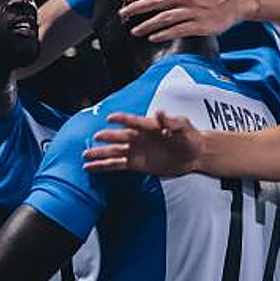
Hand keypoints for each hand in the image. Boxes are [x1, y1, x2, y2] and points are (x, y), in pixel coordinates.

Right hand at [83, 111, 204, 176]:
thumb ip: (171, 122)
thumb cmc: (189, 137)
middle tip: (95, 138)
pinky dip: (105, 167)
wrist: (194, 154)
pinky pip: (118, 165)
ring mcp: (136, 151)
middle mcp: (139, 138)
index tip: (110, 118)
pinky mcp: (137, 164)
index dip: (122, 119)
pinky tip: (92, 168)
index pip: (133, 121)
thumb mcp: (183, 127)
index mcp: (148, 126)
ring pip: (114, 152)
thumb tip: (160, 112)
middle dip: (107, 137)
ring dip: (100, 154)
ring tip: (85, 156)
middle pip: (120, 137)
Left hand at [119, 0, 254, 40]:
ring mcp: (192, 11)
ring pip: (164, 17)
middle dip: (136, 8)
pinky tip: (153, 37)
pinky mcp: (199, 25)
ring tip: (135, 31)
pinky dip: (164, 33)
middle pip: (155, 2)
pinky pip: (177, 29)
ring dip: (147, 24)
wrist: (236, 1)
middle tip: (123, 14)